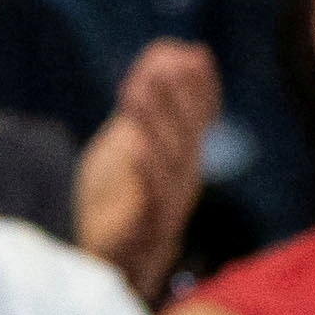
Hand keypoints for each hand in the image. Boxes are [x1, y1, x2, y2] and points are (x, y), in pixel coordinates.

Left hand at [73, 38, 217, 294]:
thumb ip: (145, 105)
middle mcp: (183, 178)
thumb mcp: (129, 143)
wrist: (114, 260)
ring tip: (137, 90)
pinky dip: (145, 168)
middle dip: (178, 97)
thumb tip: (170, 55)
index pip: (200, 118)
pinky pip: (150, 196)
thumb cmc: (123, 197)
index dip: (201, 87)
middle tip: (165, 63)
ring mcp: (168, 202)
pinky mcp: (144, 226)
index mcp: (182, 157)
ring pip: (167, 159)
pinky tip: (134, 145)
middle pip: (186, 134)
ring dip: (154, 123)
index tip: (196, 54)